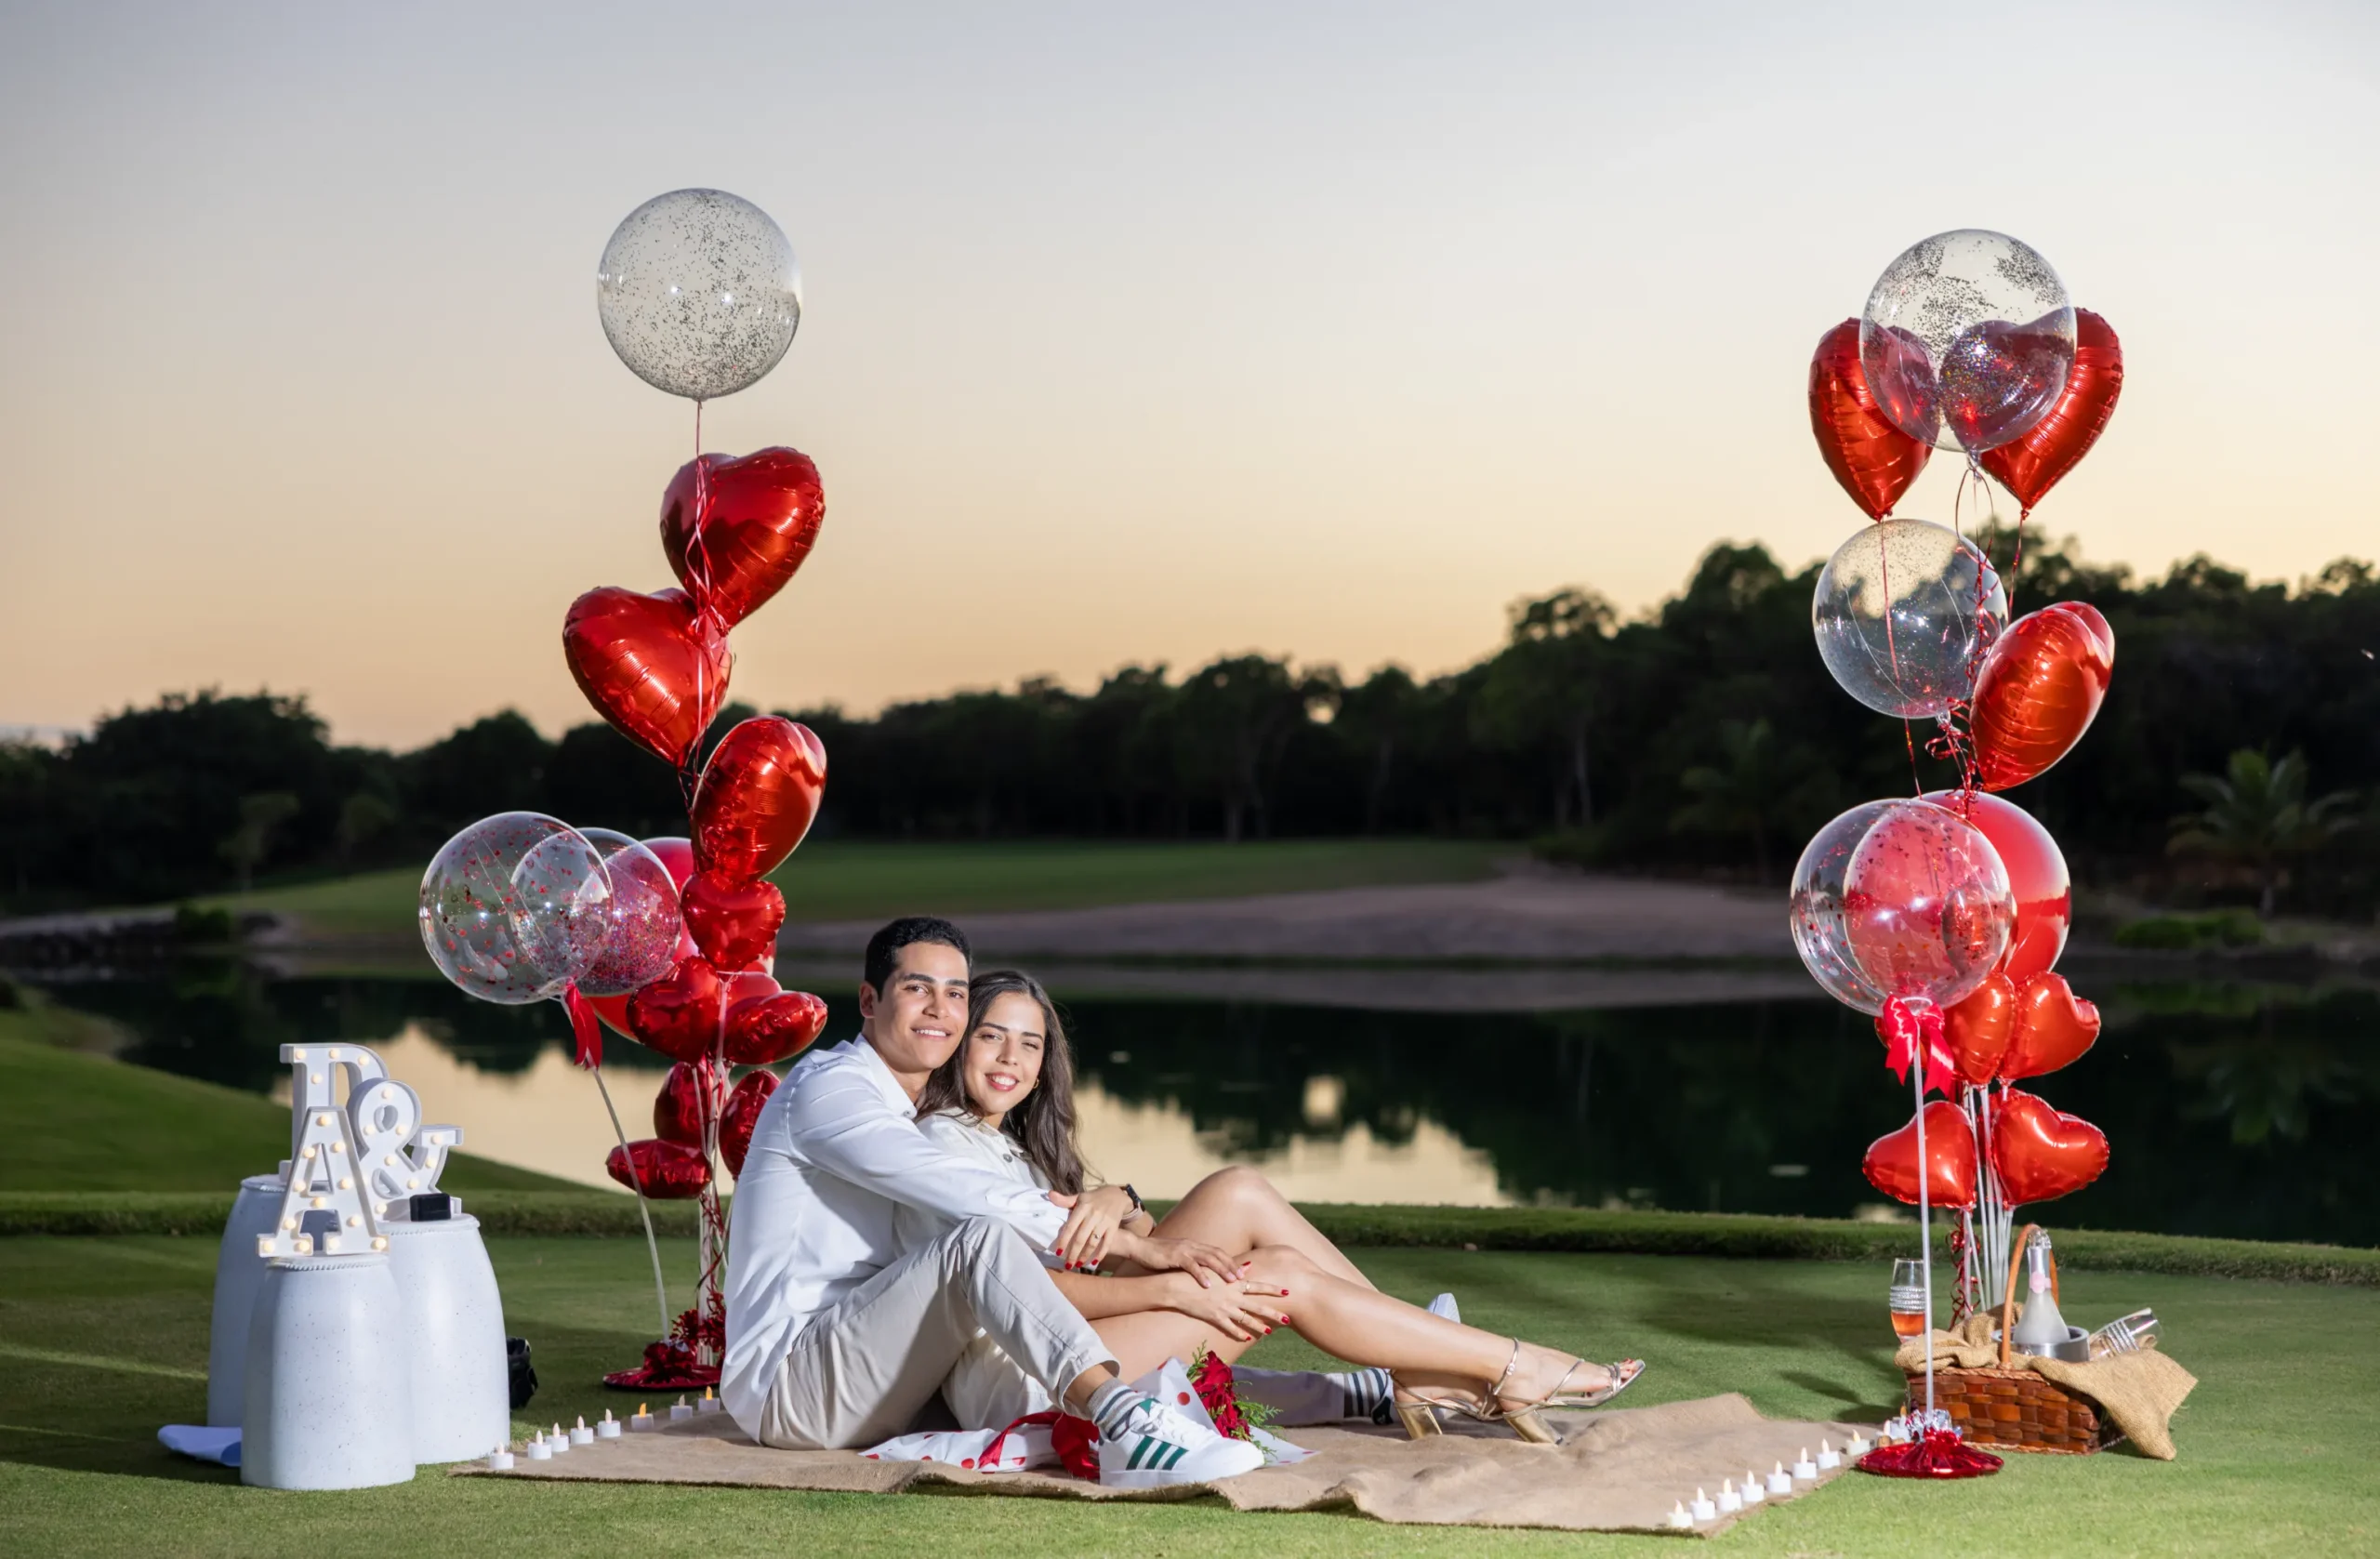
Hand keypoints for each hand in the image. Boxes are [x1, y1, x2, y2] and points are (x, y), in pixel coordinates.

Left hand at [1052, 1184, 1135, 1271]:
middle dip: (1073, 1253)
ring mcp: (1104, 1222)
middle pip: (1081, 1238)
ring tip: (1078, 1265)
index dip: (1064, 1240)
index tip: (1058, 1252)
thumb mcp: (1079, 1197)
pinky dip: (1100, 1254)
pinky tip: (1093, 1262)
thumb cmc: (1093, 1198)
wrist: (1117, 1195)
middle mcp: (1093, 1215)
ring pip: (1093, 1243)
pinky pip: (1106, 1243)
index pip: (1070, 1227)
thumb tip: (1049, 1195)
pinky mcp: (1113, 1227)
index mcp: (1083, 1208)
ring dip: (1085, 1256)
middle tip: (1067, 1265)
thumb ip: (1065, 1200)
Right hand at [1116, 1232, 1243, 1289]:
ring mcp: (1184, 1250)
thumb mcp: (1178, 1257)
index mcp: (1194, 1246)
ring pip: (1208, 1258)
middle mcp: (1192, 1245)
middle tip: (1242, 1278)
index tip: (1242, 1273)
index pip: (1217, 1252)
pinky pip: (1190, 1266)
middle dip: (1230, 1265)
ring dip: (1221, 1269)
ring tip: (1231, 1281)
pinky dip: (1200, 1275)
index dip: (1230, 1261)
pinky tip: (1207, 1285)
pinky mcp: (1174, 1256)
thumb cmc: (1158, 1256)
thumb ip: (1191, 1261)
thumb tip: (1203, 1271)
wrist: (1139, 1247)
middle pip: (1217, 1254)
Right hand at [1166, 1272, 1292, 1342]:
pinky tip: (1247, 1338)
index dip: (1273, 1289)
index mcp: (1234, 1284)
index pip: (1259, 1286)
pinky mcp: (1215, 1318)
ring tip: (1270, 1331)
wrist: (1178, 1288)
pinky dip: (1239, 1333)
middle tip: (1288, 1319)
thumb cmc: (1197, 1275)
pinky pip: (1230, 1328)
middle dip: (1274, 1313)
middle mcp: (1232, 1296)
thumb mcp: (1216, 1271)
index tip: (1287, 1291)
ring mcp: (1224, 1308)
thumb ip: (1234, 1270)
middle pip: (1258, 1306)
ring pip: (1247, 1319)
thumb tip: (1249, 1266)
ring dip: (1260, 1326)